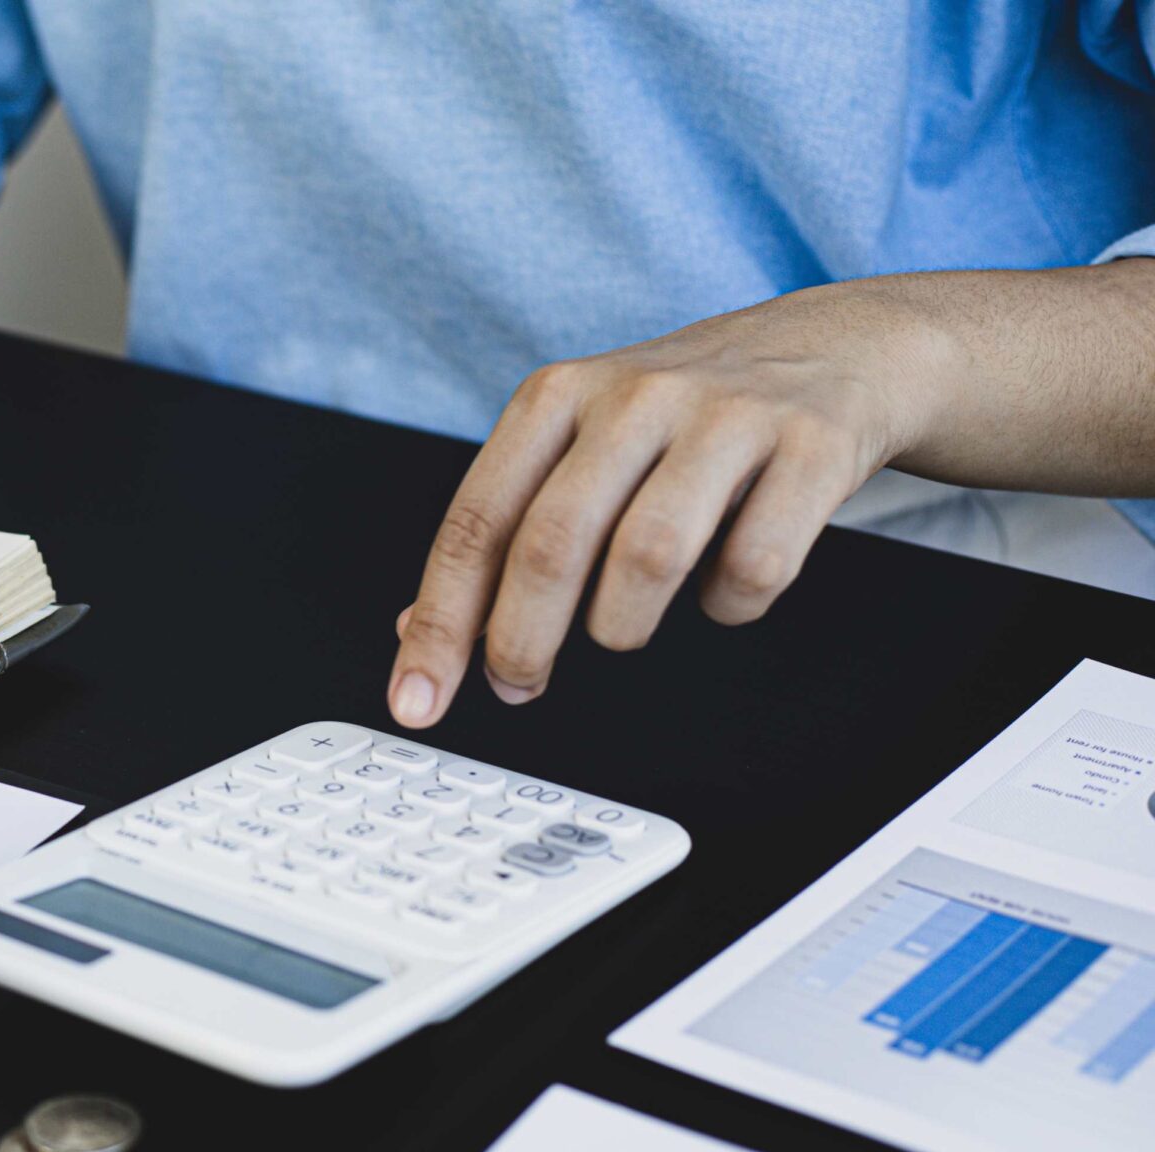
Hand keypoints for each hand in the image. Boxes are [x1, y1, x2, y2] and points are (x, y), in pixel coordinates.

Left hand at [386, 279, 963, 726]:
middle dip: (521, 640)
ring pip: (647, 558)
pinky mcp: (812, 446)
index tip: (418, 697)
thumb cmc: (689, 414)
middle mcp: (635, 396)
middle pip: (552, 544)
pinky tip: (721, 587)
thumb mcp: (582, 444)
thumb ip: (506, 529)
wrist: (843, 345)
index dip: (441, 622)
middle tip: (517, 685)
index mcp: (558, 396)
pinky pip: (753, 566)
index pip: (476, 521)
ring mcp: (726, 416)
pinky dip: (728, 605)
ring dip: (622, 626)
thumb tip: (422, 630)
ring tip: (623, 628)